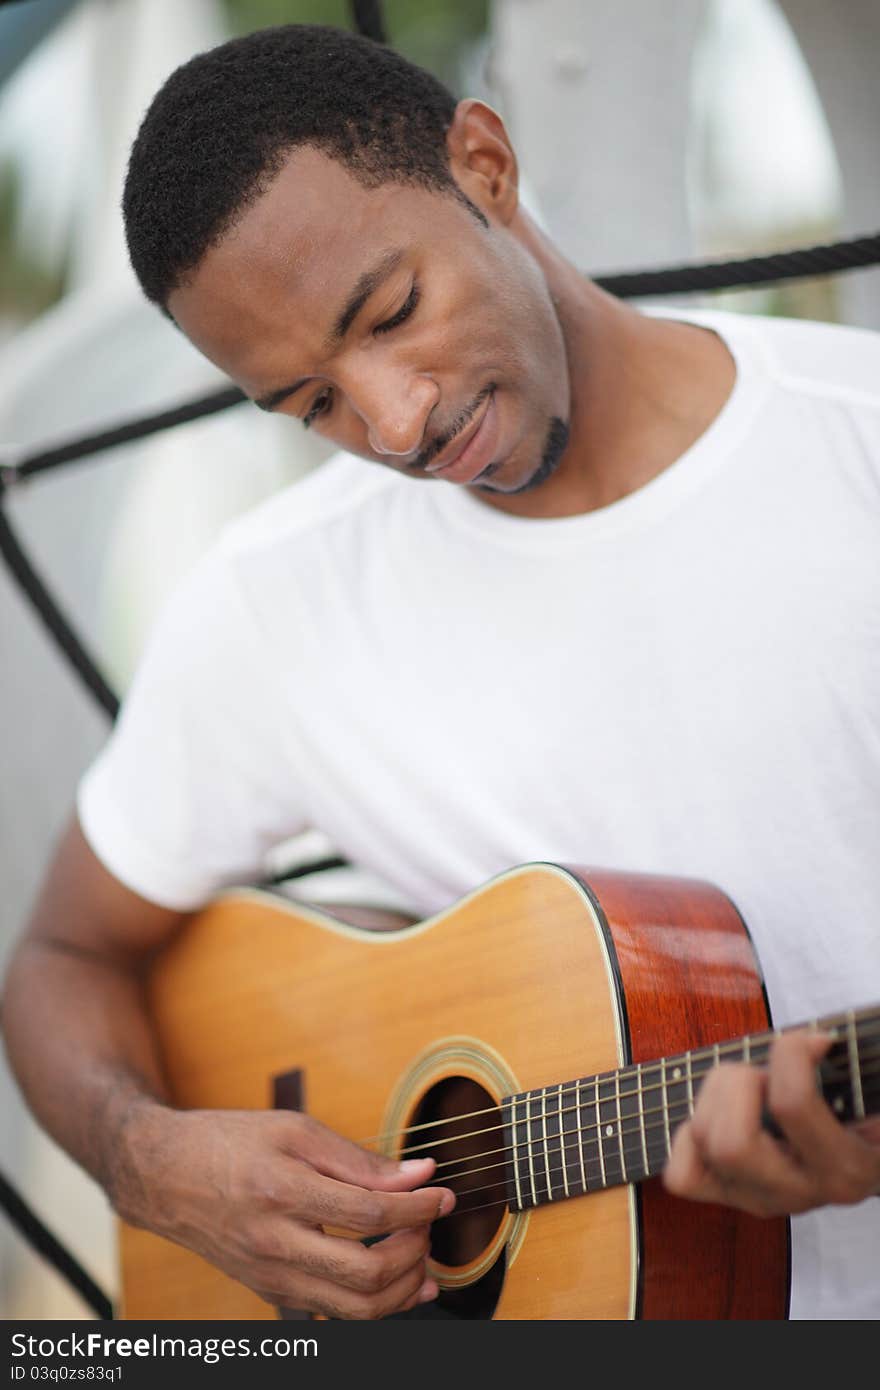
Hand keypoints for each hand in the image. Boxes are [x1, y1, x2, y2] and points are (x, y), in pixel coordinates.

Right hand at [117, 1107, 455, 1318]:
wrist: (164, 1175)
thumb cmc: (229, 1142)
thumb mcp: (295, 1129)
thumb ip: (358, 1158)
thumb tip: (418, 1173)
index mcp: (282, 1192)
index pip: (371, 1213)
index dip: (419, 1206)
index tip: (444, 1194)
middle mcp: (274, 1244)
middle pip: (367, 1274)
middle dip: (416, 1251)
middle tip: (430, 1223)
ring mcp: (271, 1277)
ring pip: (354, 1310)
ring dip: (402, 1289)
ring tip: (423, 1257)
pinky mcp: (270, 1293)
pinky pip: (333, 1313)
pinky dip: (374, 1304)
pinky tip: (396, 1281)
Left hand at [662, 1029, 879, 1216]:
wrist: (865, 1157)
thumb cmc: (865, 1109)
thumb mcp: (870, 1093)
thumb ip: (851, 1072)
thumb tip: (818, 1043)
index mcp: (844, 1167)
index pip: (792, 1105)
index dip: (792, 1053)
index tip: (816, 1041)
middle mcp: (799, 1193)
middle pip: (731, 1143)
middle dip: (739, 1085)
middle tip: (767, 1073)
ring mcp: (761, 1198)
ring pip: (704, 1143)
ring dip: (714, 1095)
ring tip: (748, 1086)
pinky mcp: (730, 1195)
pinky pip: (682, 1174)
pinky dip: (688, 1137)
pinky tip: (722, 1116)